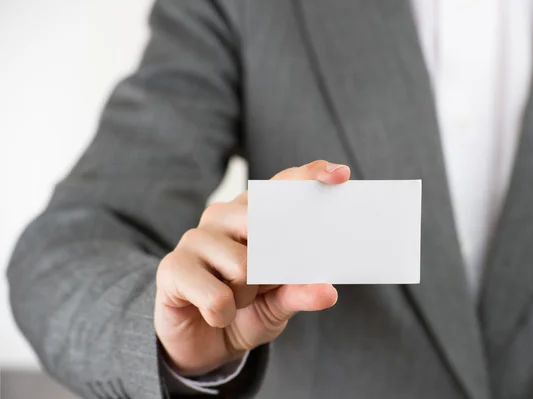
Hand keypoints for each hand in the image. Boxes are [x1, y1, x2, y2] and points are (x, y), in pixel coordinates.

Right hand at [154, 160, 350, 375]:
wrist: (202, 344)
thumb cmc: (244, 312)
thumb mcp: (278, 304)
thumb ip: (299, 292)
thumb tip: (327, 291)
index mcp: (254, 214)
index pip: (283, 184)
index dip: (311, 176)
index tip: (340, 176)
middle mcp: (224, 216)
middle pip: (266, 226)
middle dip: (275, 267)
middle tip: (264, 286)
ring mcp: (195, 238)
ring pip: (243, 266)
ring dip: (246, 298)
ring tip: (235, 301)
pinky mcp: (172, 266)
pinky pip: (216, 296)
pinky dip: (222, 315)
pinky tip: (214, 314)